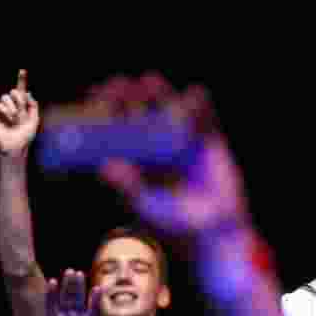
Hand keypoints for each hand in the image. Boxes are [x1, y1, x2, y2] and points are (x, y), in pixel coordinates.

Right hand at [0, 69, 39, 156]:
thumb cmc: (26, 135)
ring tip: (15, 119)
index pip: (22, 91)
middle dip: (18, 99)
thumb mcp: (34, 120)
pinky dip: (6, 113)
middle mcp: (13, 105)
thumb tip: (28, 92)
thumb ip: (33, 106)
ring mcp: (4, 109)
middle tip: (21, 110)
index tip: (23, 70)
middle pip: (14, 91)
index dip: (22, 80)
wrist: (15, 145)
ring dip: (12, 108)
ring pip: (5, 97)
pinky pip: (0, 106)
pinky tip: (8, 120)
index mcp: (24, 106)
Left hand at [19, 270, 103, 315]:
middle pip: (66, 297)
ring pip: (78, 300)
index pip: (51, 304)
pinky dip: (96, 300)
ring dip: (80, 287)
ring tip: (80, 273)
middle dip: (68, 285)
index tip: (52, 282)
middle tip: (70, 271)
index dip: (52, 293)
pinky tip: (99, 288)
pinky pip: (94, 310)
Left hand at [91, 74, 249, 246]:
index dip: (105, 111)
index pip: (115, 127)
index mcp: (136, 159)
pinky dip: (199, 103)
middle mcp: (156, 147)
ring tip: (149, 83)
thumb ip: (130, 188)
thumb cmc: (179, 226)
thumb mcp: (149, 207)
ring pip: (168, 108)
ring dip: (159, 92)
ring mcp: (183, 142)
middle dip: (128, 95)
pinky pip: (204, 117)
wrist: (217, 233)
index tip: (97, 99)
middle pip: (138, 110)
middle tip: (120, 86)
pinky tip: (193, 94)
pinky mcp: (209, 142)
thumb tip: (106, 167)